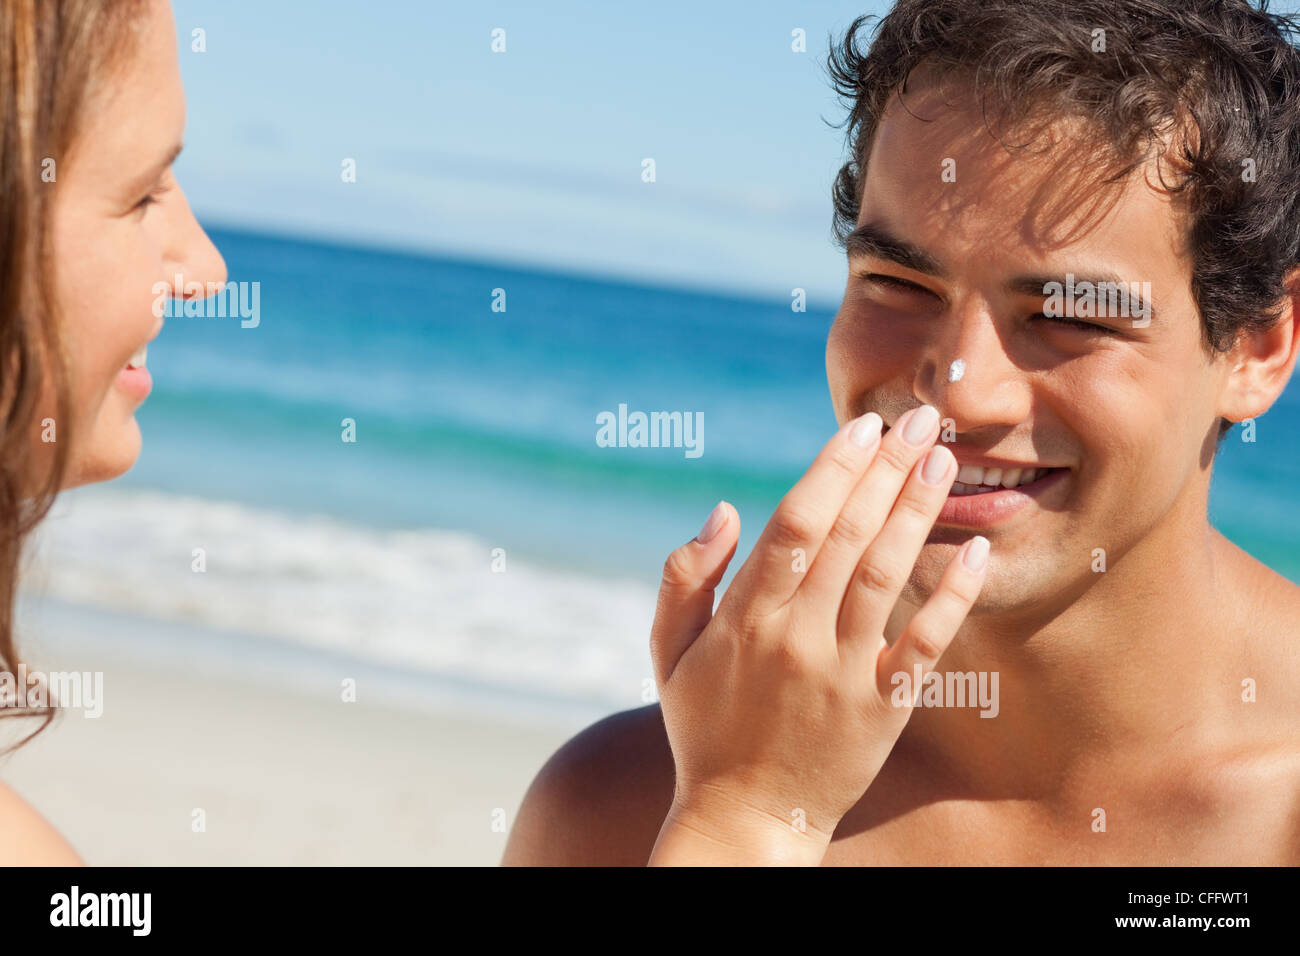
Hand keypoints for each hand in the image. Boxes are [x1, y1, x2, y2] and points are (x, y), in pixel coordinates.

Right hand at [647, 405, 988, 864]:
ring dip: (919, 512)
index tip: (863, 428)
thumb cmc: (703, 727)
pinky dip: (953, 595)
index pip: (797, 523)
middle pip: (850, 535)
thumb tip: (725, 508)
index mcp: (745, 617)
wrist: (745, 818)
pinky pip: (925, 642)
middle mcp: (796, 637)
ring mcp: (843, 673)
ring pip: (888, 575)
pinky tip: (976, 550)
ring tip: (946, 460)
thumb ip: (684, 577)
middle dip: (888, 470)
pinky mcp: (884, 708)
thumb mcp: (668, 653)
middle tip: (922, 418)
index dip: (834, 470)